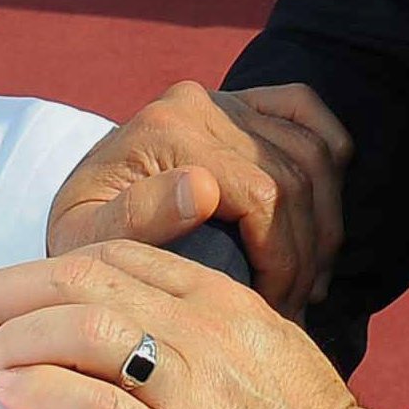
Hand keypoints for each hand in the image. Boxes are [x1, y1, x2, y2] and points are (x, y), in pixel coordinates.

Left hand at [0, 242, 374, 408]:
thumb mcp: (258, 348)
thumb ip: (201, 324)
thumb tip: (137, 320)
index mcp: (220, 299)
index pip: (119, 256)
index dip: (49, 264)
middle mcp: (203, 327)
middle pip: (89, 280)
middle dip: (9, 289)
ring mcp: (191, 383)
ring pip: (86, 331)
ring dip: (17, 338)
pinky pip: (98, 405)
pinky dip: (45, 392)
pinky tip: (11, 392)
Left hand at [47, 81, 352, 320]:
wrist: (79, 208)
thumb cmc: (81, 239)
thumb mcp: (84, 243)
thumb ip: (133, 220)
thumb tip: (203, 190)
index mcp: (166, 128)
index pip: (263, 192)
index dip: (283, 257)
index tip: (275, 310)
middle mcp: (201, 102)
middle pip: (295, 174)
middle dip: (306, 249)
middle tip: (296, 307)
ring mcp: (226, 97)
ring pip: (312, 151)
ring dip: (324, 220)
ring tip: (310, 281)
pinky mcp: (243, 101)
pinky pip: (305, 110)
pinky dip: (330, 152)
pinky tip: (323, 211)